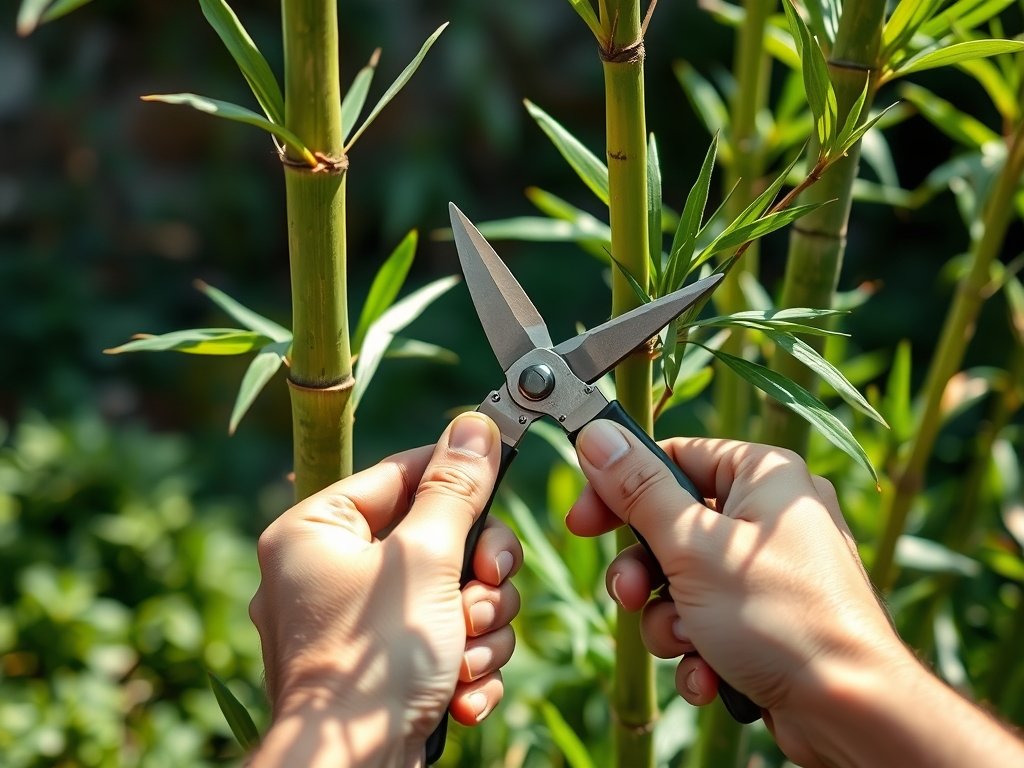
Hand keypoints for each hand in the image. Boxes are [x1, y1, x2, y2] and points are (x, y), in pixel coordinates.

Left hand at [248, 413, 521, 766]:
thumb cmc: (375, 659)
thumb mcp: (424, 559)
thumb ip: (455, 489)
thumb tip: (475, 425)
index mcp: (316, 531)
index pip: (399, 474)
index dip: (455, 476)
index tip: (500, 471)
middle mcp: (329, 573)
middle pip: (436, 539)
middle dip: (476, 576)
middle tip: (489, 588)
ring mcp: (357, 626)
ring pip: (451, 595)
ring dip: (478, 627)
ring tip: (466, 657)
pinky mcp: (382, 670)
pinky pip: (442, 642)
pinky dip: (463, 665)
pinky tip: (459, 692)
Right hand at [566, 421, 907, 764]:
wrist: (849, 713)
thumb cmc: (781, 616)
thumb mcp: (691, 546)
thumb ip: (638, 489)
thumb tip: (598, 435)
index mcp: (762, 475)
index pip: (672, 457)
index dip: (621, 488)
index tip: (582, 520)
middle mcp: (768, 517)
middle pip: (669, 527)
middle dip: (645, 574)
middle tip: (630, 596)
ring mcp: (770, 573)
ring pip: (680, 583)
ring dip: (669, 620)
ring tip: (689, 643)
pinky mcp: (767, 621)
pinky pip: (707, 622)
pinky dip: (698, 650)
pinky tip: (710, 675)